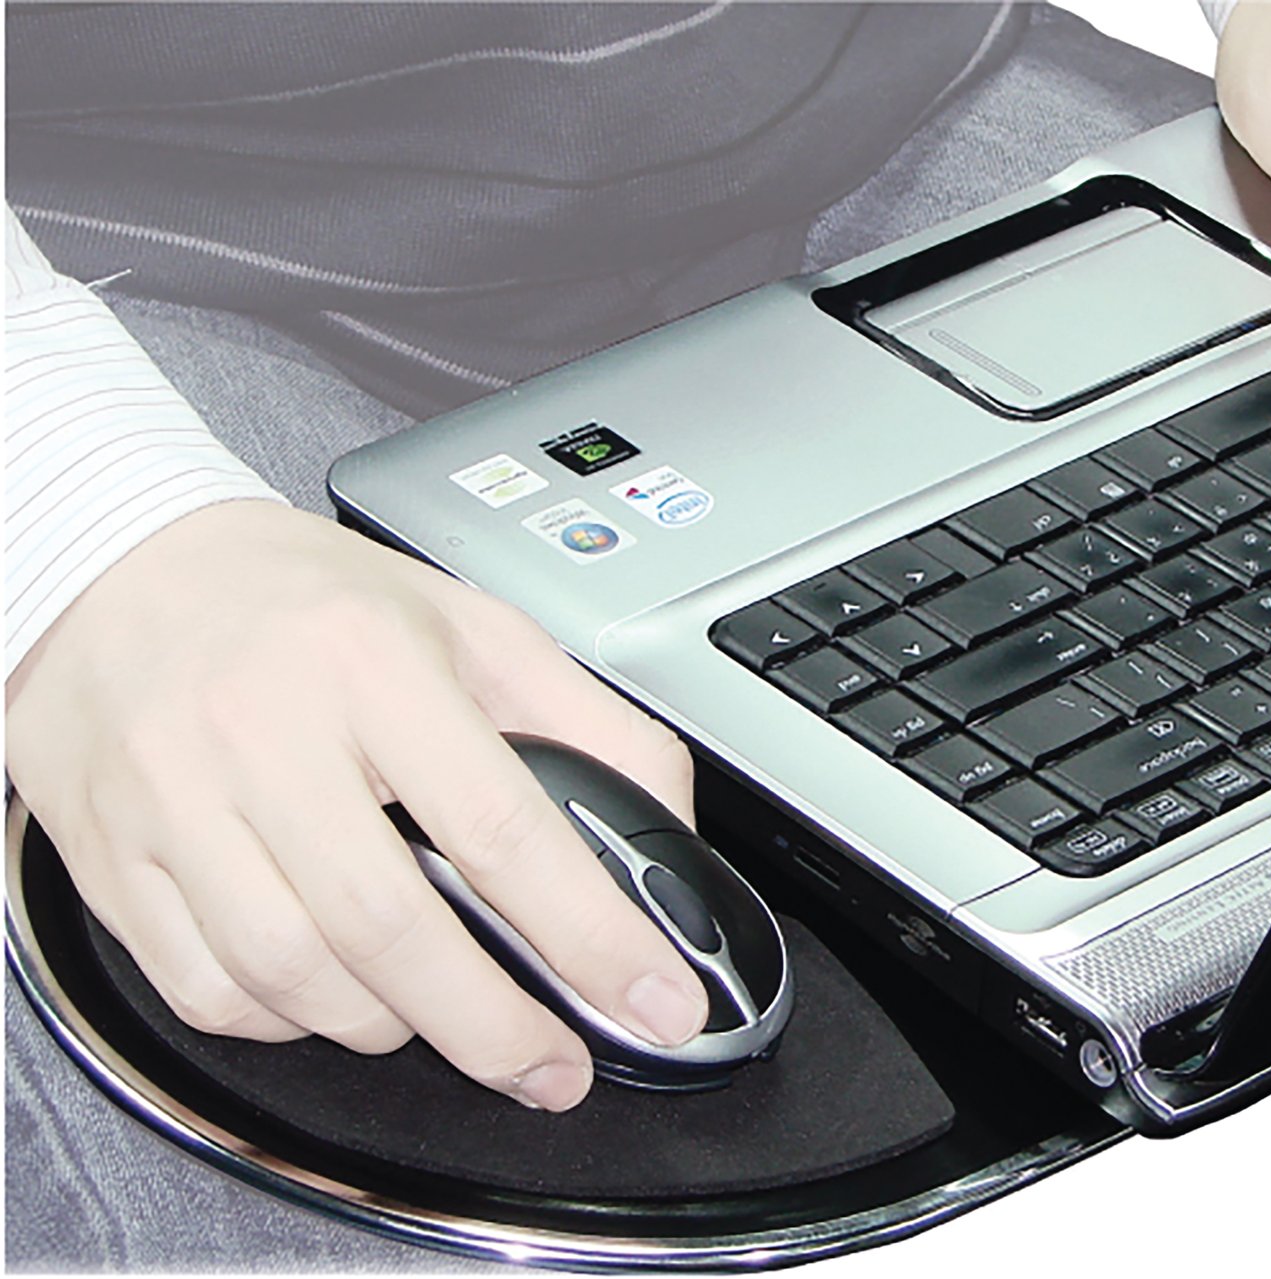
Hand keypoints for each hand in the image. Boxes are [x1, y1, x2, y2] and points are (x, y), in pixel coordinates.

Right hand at [5, 500, 705, 1110]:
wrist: (126, 570)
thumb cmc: (315, 605)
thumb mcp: (474, 627)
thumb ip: (589, 724)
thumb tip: (667, 835)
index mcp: (372, 661)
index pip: (502, 826)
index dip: (589, 933)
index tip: (651, 998)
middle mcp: (263, 728)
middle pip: (389, 927)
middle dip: (492, 1026)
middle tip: (554, 1067)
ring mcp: (171, 800)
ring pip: (292, 977)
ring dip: (389, 1025)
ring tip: (443, 1012)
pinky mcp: (110, 860)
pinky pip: (208, 992)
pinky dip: (288, 1020)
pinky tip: (333, 992)